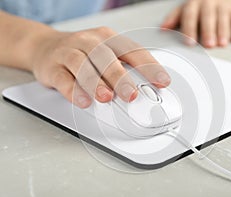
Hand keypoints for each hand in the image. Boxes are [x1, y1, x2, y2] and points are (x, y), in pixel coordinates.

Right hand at [29, 27, 170, 107]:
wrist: (45, 47)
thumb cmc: (83, 53)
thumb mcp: (105, 54)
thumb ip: (123, 68)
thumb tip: (144, 90)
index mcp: (108, 38)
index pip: (132, 50)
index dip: (149, 66)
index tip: (162, 81)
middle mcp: (89, 41)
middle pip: (106, 57)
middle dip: (120, 77)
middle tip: (131, 95)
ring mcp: (69, 52)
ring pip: (82, 64)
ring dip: (96, 82)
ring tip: (106, 97)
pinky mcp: (52, 66)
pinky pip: (63, 78)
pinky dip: (72, 90)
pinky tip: (82, 100)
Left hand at [161, 0, 230, 47]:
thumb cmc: (198, 4)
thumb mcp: (184, 8)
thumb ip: (174, 18)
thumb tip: (163, 28)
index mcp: (193, 3)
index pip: (190, 15)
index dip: (189, 29)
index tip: (189, 43)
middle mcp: (208, 2)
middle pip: (208, 17)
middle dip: (208, 31)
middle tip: (208, 45)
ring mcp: (222, 5)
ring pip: (223, 18)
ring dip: (223, 32)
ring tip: (222, 44)